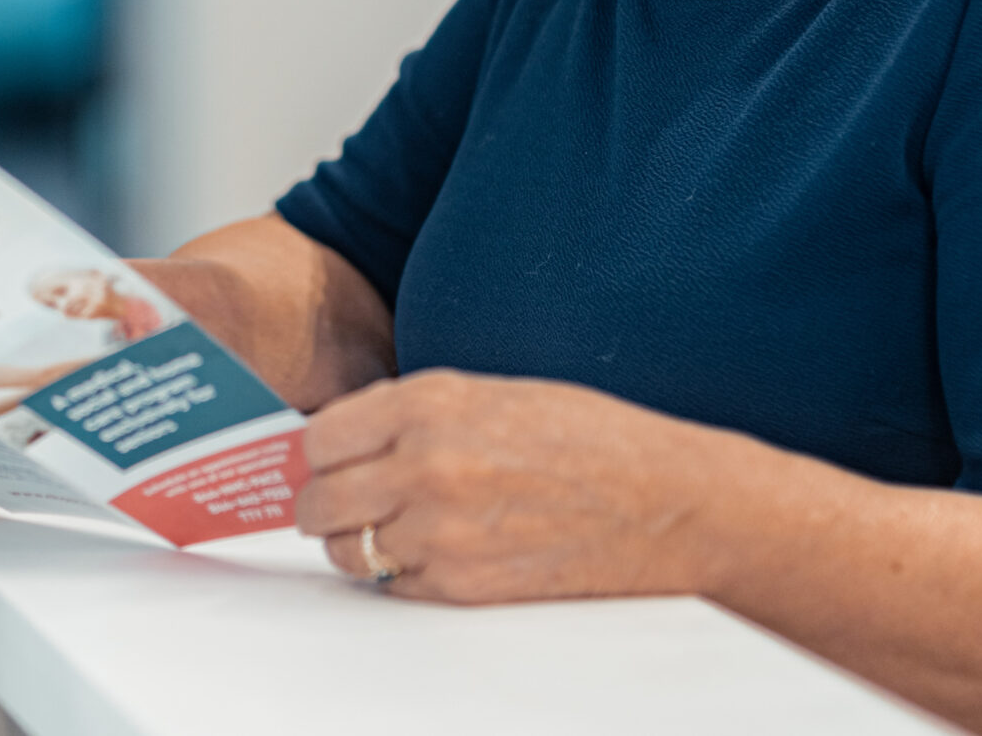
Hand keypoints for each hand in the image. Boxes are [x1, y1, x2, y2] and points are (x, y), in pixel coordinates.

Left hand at [294, 369, 714, 602]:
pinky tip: (431, 553)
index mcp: (431, 404)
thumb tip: (355, 439)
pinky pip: (391, 586)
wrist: (662, 501)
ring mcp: (440, 531)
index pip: (320, 437)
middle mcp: (425, 465)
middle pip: (319, 499)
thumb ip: (419, 413)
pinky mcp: (462, 585)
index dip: (320, 452)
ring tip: (388, 529)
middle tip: (341, 500)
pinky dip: (397, 575)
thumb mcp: (495, 393)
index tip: (327, 459)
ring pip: (347, 551)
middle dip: (323, 502)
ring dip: (356, 543)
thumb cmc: (594, 440)